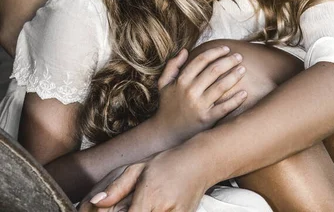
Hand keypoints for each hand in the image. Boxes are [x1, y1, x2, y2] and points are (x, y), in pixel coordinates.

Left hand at [84, 146, 209, 211]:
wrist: (201, 163)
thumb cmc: (168, 163)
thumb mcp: (139, 168)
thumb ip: (117, 187)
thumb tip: (96, 202)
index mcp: (149, 195)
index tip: (117, 209)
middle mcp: (163, 209)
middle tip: (135, 203)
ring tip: (148, 203)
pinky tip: (155, 206)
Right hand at [155, 45, 247, 142]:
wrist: (166, 133)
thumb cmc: (167, 105)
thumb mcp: (164, 84)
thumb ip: (172, 66)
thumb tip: (185, 50)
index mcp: (181, 81)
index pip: (201, 60)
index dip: (215, 52)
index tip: (226, 48)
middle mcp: (190, 91)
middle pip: (214, 70)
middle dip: (228, 61)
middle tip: (239, 56)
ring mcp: (199, 106)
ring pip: (221, 87)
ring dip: (234, 76)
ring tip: (243, 69)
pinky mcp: (207, 120)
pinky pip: (224, 108)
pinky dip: (236, 100)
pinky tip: (244, 93)